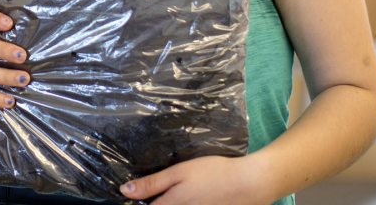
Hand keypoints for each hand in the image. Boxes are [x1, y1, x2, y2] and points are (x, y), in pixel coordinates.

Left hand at [120, 155, 269, 204]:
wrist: (250, 183)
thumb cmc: (212, 173)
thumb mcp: (179, 173)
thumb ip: (152, 183)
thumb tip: (125, 191)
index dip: (138, 201)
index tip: (131, 195)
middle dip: (154, 201)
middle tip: (154, 193)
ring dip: (166, 202)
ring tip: (178, 191)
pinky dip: (185, 203)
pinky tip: (192, 195)